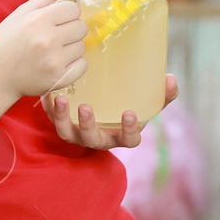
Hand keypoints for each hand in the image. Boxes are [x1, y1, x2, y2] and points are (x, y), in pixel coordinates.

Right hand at [0, 0, 87, 99]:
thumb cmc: (6, 42)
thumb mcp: (22, 13)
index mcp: (38, 20)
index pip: (74, 9)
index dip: (66, 14)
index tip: (54, 21)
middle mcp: (48, 40)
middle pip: (81, 27)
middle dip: (70, 30)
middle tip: (52, 37)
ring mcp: (54, 61)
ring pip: (82, 46)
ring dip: (71, 48)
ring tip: (52, 51)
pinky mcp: (59, 79)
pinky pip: (82, 66)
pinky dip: (74, 65)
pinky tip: (57, 64)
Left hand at [44, 74, 179, 148]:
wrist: (102, 103)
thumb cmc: (127, 105)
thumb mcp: (146, 102)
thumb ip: (162, 94)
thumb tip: (171, 79)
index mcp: (121, 134)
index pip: (129, 140)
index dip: (129, 130)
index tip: (129, 114)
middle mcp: (99, 138)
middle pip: (93, 139)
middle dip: (88, 126)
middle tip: (85, 109)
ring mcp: (79, 133)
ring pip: (68, 133)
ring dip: (62, 118)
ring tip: (60, 99)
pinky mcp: (62, 123)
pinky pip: (52, 119)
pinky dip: (48, 107)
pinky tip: (47, 92)